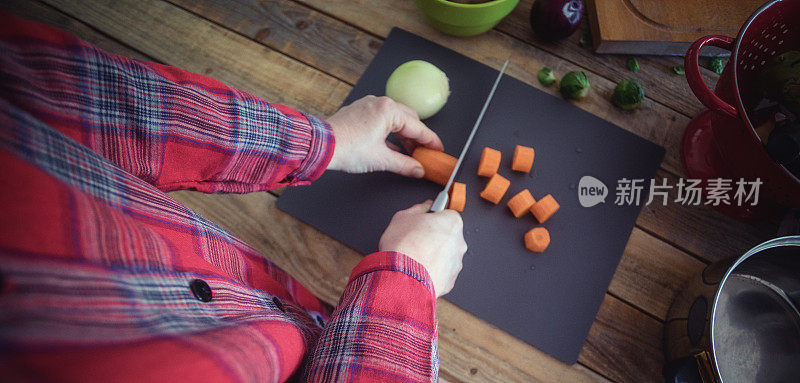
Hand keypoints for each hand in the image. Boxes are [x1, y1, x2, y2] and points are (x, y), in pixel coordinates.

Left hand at [326, 95, 443, 177]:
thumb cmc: (346, 148)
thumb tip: (417, 170)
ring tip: (408, 153)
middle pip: (408, 120)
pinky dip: (390, 132)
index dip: (431, 141)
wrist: (320, 146)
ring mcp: (368, 105)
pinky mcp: (359, 111)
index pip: (418, 127)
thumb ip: (404, 165)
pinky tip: (392, 146)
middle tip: (424, 153)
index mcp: (389, 110)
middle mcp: (380, 103)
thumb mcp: (381, 160)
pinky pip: (382, 119)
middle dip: (417, 137)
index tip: (438, 150)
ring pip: (395, 119)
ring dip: (403, 135)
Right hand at [379, 200, 466, 296]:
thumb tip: (424, 207)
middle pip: (447, 235)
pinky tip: (418, 269)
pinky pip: (441, 271)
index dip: (432, 217)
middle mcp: (459, 242)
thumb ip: (419, 208)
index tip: (423, 221)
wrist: (403, 278)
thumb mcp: (403, 217)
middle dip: (434, 237)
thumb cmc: (404, 247)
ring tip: (415, 257)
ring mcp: (456, 263)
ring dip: (433, 254)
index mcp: (452, 222)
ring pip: (445, 255)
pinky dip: (431, 270)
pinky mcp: (450, 280)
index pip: (446, 214)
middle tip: (416, 240)